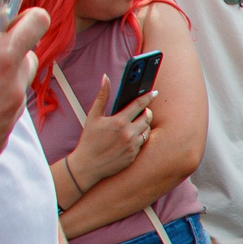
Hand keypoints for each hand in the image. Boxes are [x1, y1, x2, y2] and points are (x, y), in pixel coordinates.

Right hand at [0, 0, 52, 208]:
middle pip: (28, 55)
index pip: (37, 23)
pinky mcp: (8, 134)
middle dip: (10, 49)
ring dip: (2, 77)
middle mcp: (15, 85)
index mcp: (1, 60)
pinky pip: (8, 110)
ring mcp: (15, 113)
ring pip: (18, 84)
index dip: (28, 15)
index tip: (11, 18)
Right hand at [68, 70, 155, 192]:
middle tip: (142, 110)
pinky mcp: (134, 155)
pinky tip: (133, 135)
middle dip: (146, 112)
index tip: (155, 92)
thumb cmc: (89, 139)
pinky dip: (140, 136)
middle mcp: (129, 133)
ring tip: (136, 123)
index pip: (139, 105)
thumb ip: (102, 96)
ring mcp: (133, 145)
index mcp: (119, 122)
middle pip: (147, 117)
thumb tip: (105, 78)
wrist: (88, 165)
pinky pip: (143, 142)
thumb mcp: (93, 116)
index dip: (148, 97)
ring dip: (145, 124)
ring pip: (147, 129)